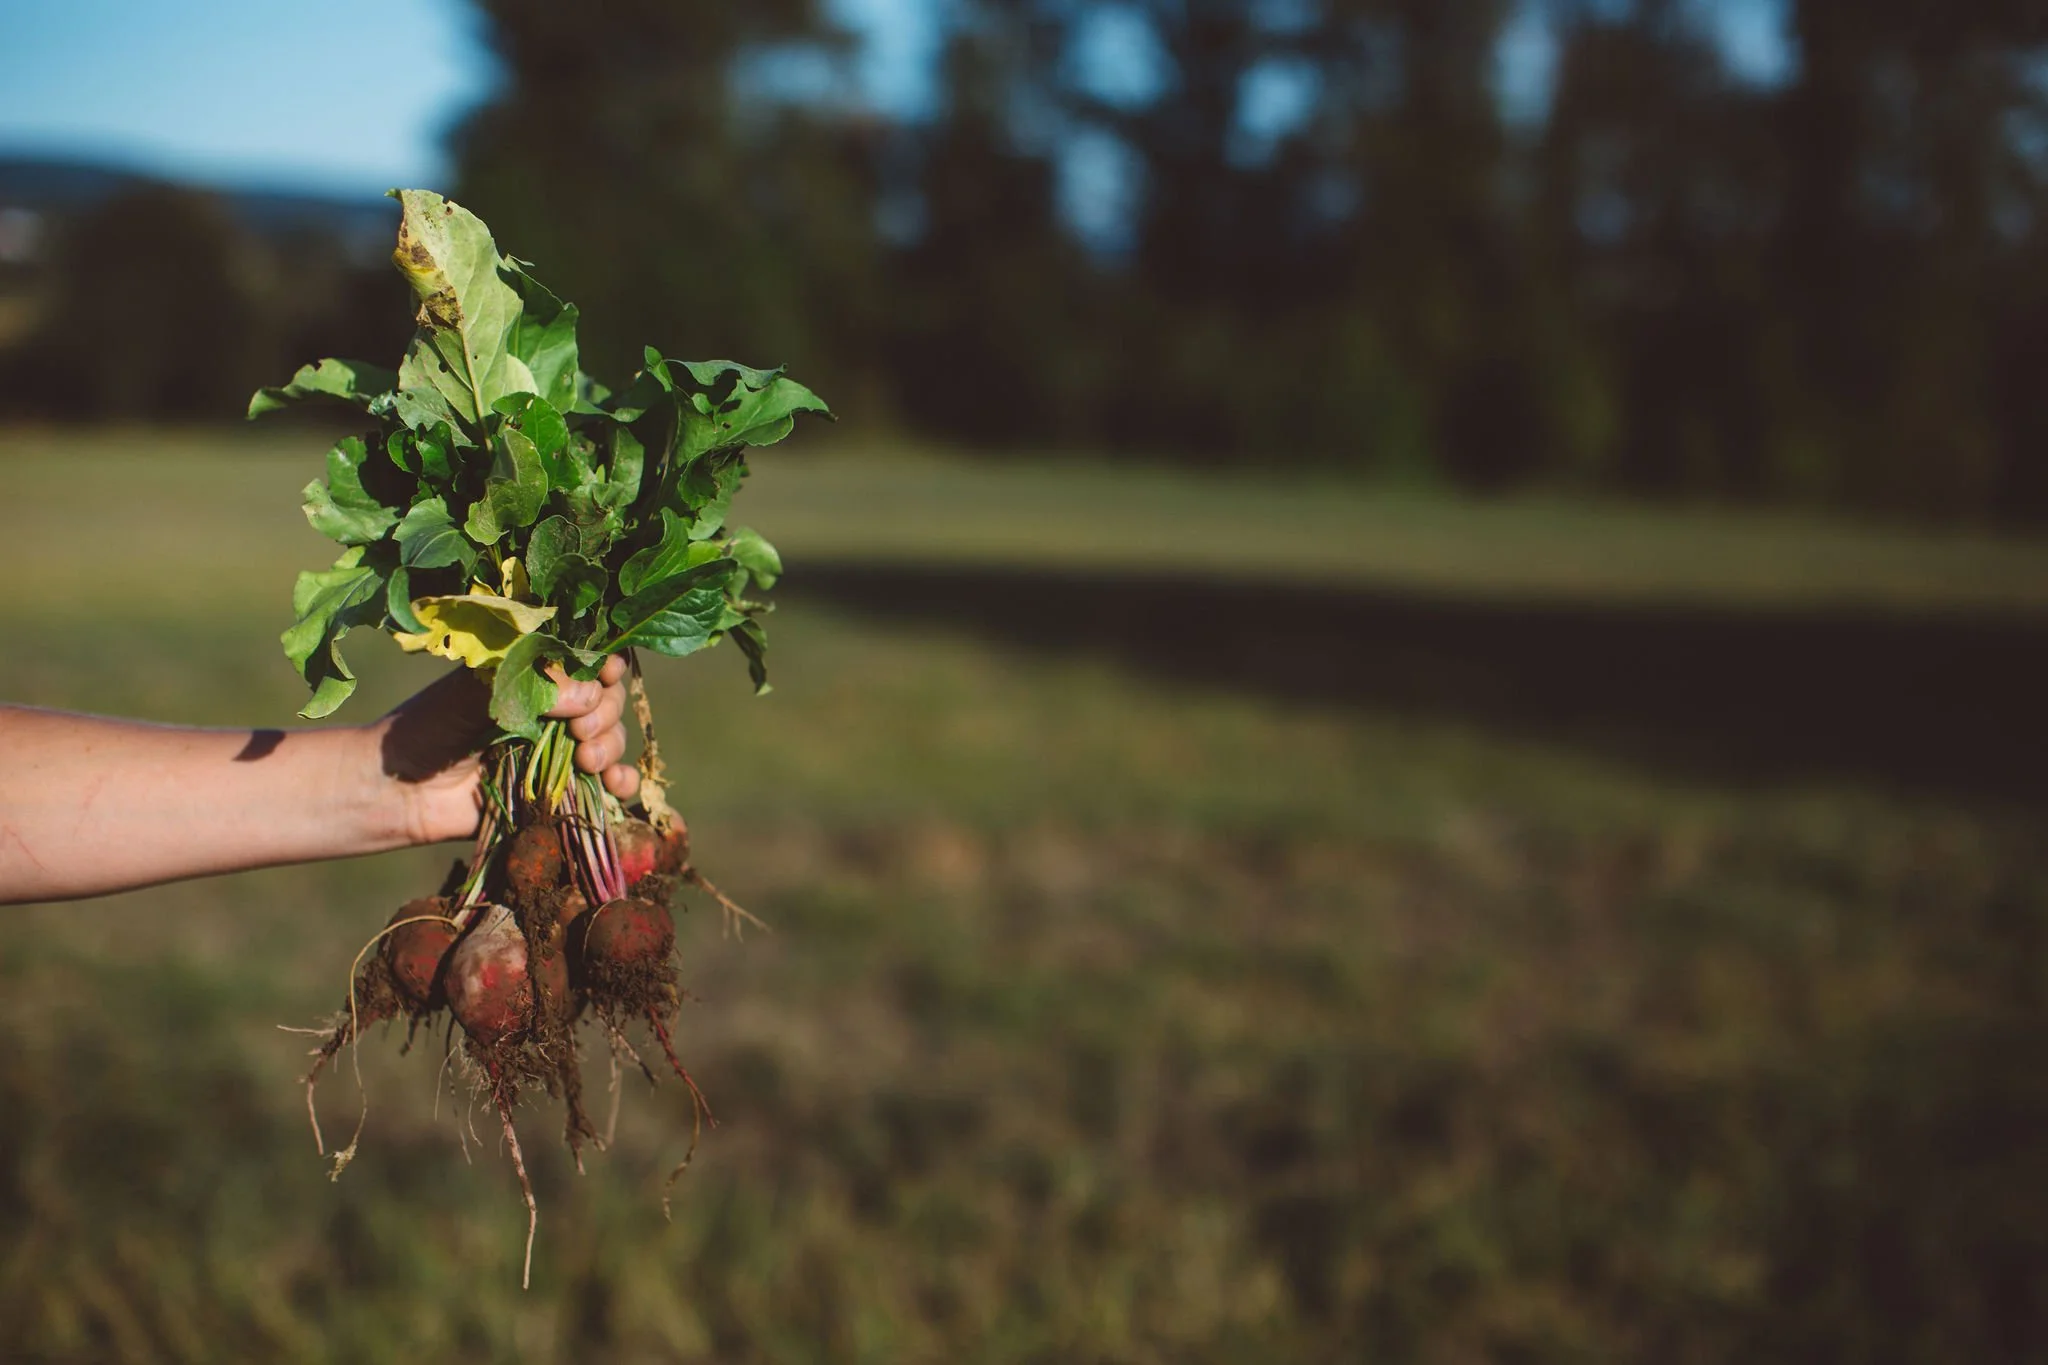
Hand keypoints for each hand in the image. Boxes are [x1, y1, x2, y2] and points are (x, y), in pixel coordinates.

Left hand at [379, 655, 640, 843]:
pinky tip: (613, 784)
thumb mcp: (478, 689)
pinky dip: (622, 782)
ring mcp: (560, 751)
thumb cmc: (430, 725)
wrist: (400, 788)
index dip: (607, 665)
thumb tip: (590, 695)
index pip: (589, 660)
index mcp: (535, 675)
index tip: (607, 674)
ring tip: (585, 760)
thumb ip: (534, 683)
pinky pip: (609, 785)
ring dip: (611, 746)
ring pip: (614, 739)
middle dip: (605, 712)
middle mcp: (553, 710)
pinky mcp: (561, 791)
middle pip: (609, 700)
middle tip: (578, 730)